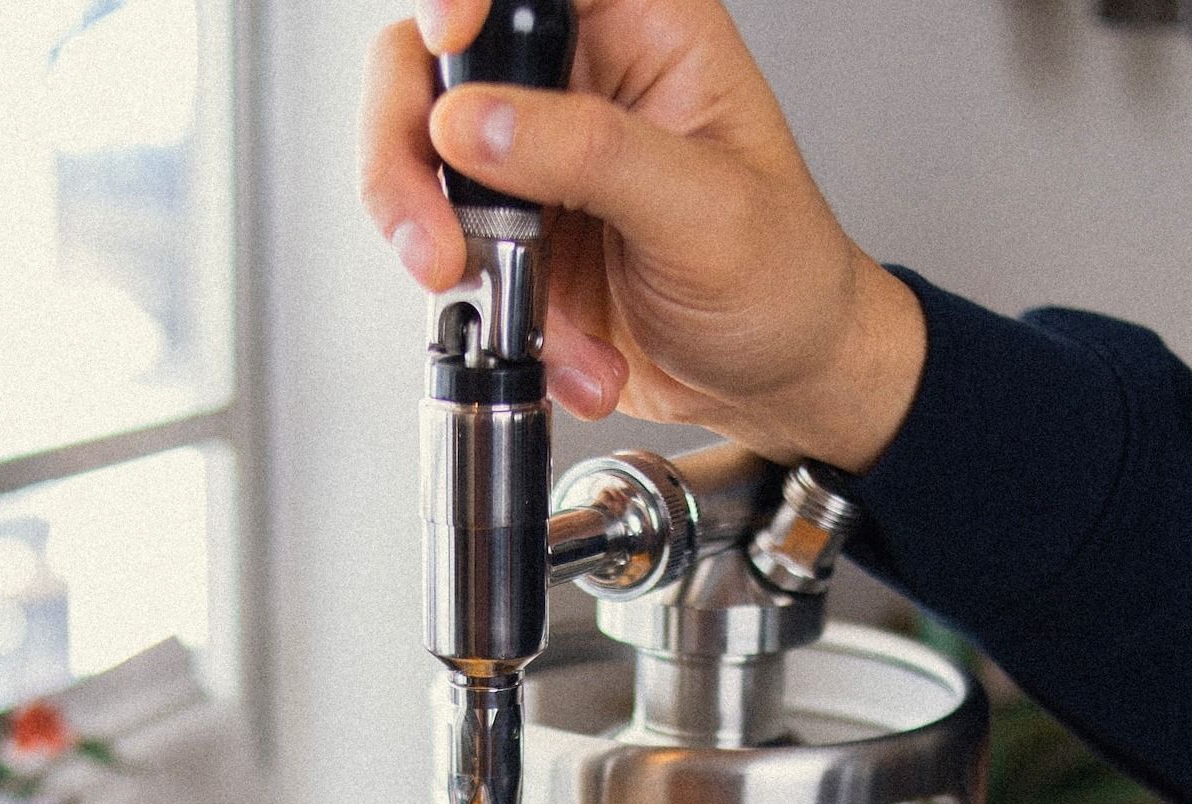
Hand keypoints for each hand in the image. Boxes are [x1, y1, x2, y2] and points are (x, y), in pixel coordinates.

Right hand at [359, 0, 925, 471]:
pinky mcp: (516, 241)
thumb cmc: (783, 279)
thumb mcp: (705, 211)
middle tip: (436, 242)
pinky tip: (568, 352)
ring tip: (519, 319)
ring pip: (420, 168)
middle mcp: (576, 83)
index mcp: (641, 28)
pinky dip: (493, 323)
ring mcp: (534, 164)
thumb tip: (475, 124)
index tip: (448, 42)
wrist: (782, 379)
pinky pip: (456, 262)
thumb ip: (591, 155)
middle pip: (430, 66)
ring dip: (448, 258)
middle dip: (408, 157)